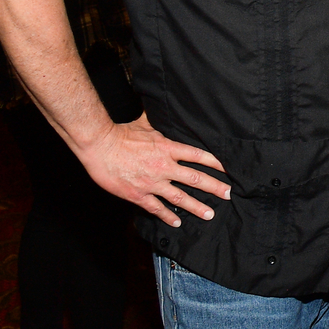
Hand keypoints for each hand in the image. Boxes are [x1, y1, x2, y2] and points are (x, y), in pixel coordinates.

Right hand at [75, 114, 230, 226]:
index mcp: (167, 148)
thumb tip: (167, 106)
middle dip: (214, 187)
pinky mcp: (138, 195)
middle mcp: (164, 167)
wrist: (99, 146)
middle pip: (195, 179)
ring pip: (180, 198)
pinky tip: (177, 222)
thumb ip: (159, 121)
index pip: (198, 156)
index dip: (215, 163)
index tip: (228, 170)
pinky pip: (156, 208)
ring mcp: (152, 183)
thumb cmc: (121, 133)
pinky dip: (168, 216)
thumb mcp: (145, 123)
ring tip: (209, 214)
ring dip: (196, 207)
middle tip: (228, 194)